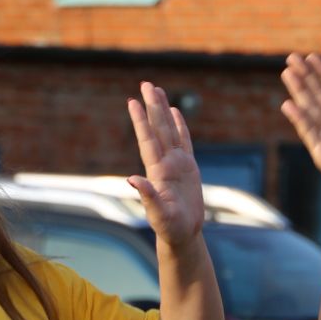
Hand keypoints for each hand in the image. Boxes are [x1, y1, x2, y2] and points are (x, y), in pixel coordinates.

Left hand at [127, 82, 204, 247]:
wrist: (182, 235)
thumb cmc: (170, 228)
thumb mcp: (158, 214)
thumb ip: (147, 197)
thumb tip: (132, 179)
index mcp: (158, 172)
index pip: (148, 140)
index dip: (140, 121)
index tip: (133, 102)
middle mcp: (165, 163)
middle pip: (158, 129)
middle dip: (152, 106)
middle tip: (146, 84)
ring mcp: (177, 164)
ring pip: (169, 130)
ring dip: (163, 111)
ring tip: (157, 90)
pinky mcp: (188, 168)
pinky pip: (184, 141)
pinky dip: (180, 126)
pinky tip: (175, 112)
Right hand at [280, 53, 320, 202]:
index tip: (312, 57)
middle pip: (317, 95)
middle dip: (305, 76)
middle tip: (291, 57)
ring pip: (310, 108)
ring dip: (298, 90)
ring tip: (287, 72)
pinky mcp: (320, 152)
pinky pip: (308, 131)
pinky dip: (299, 118)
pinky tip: (288, 104)